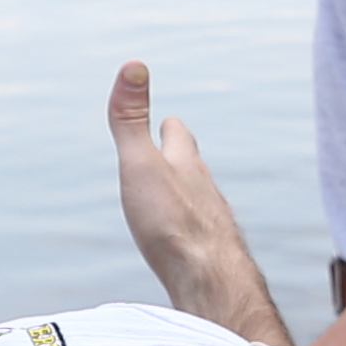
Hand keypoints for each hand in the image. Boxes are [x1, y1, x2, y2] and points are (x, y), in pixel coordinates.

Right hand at [109, 61, 277, 343]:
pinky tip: (188, 246)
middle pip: (194, 167)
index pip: (179, 135)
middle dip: (182, 158)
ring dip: (188, 195)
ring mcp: (213, 223)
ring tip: (179, 198)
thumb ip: (131, 120)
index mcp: (186, 164)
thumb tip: (134, 64)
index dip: (170, 127)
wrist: (210, 281)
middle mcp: (205, 190)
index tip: (168, 120)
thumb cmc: (172, 222)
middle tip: (175, 151)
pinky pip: (201, 236)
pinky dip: (191, 231)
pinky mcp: (214, 255)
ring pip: (200, 201)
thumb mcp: (140, 164)